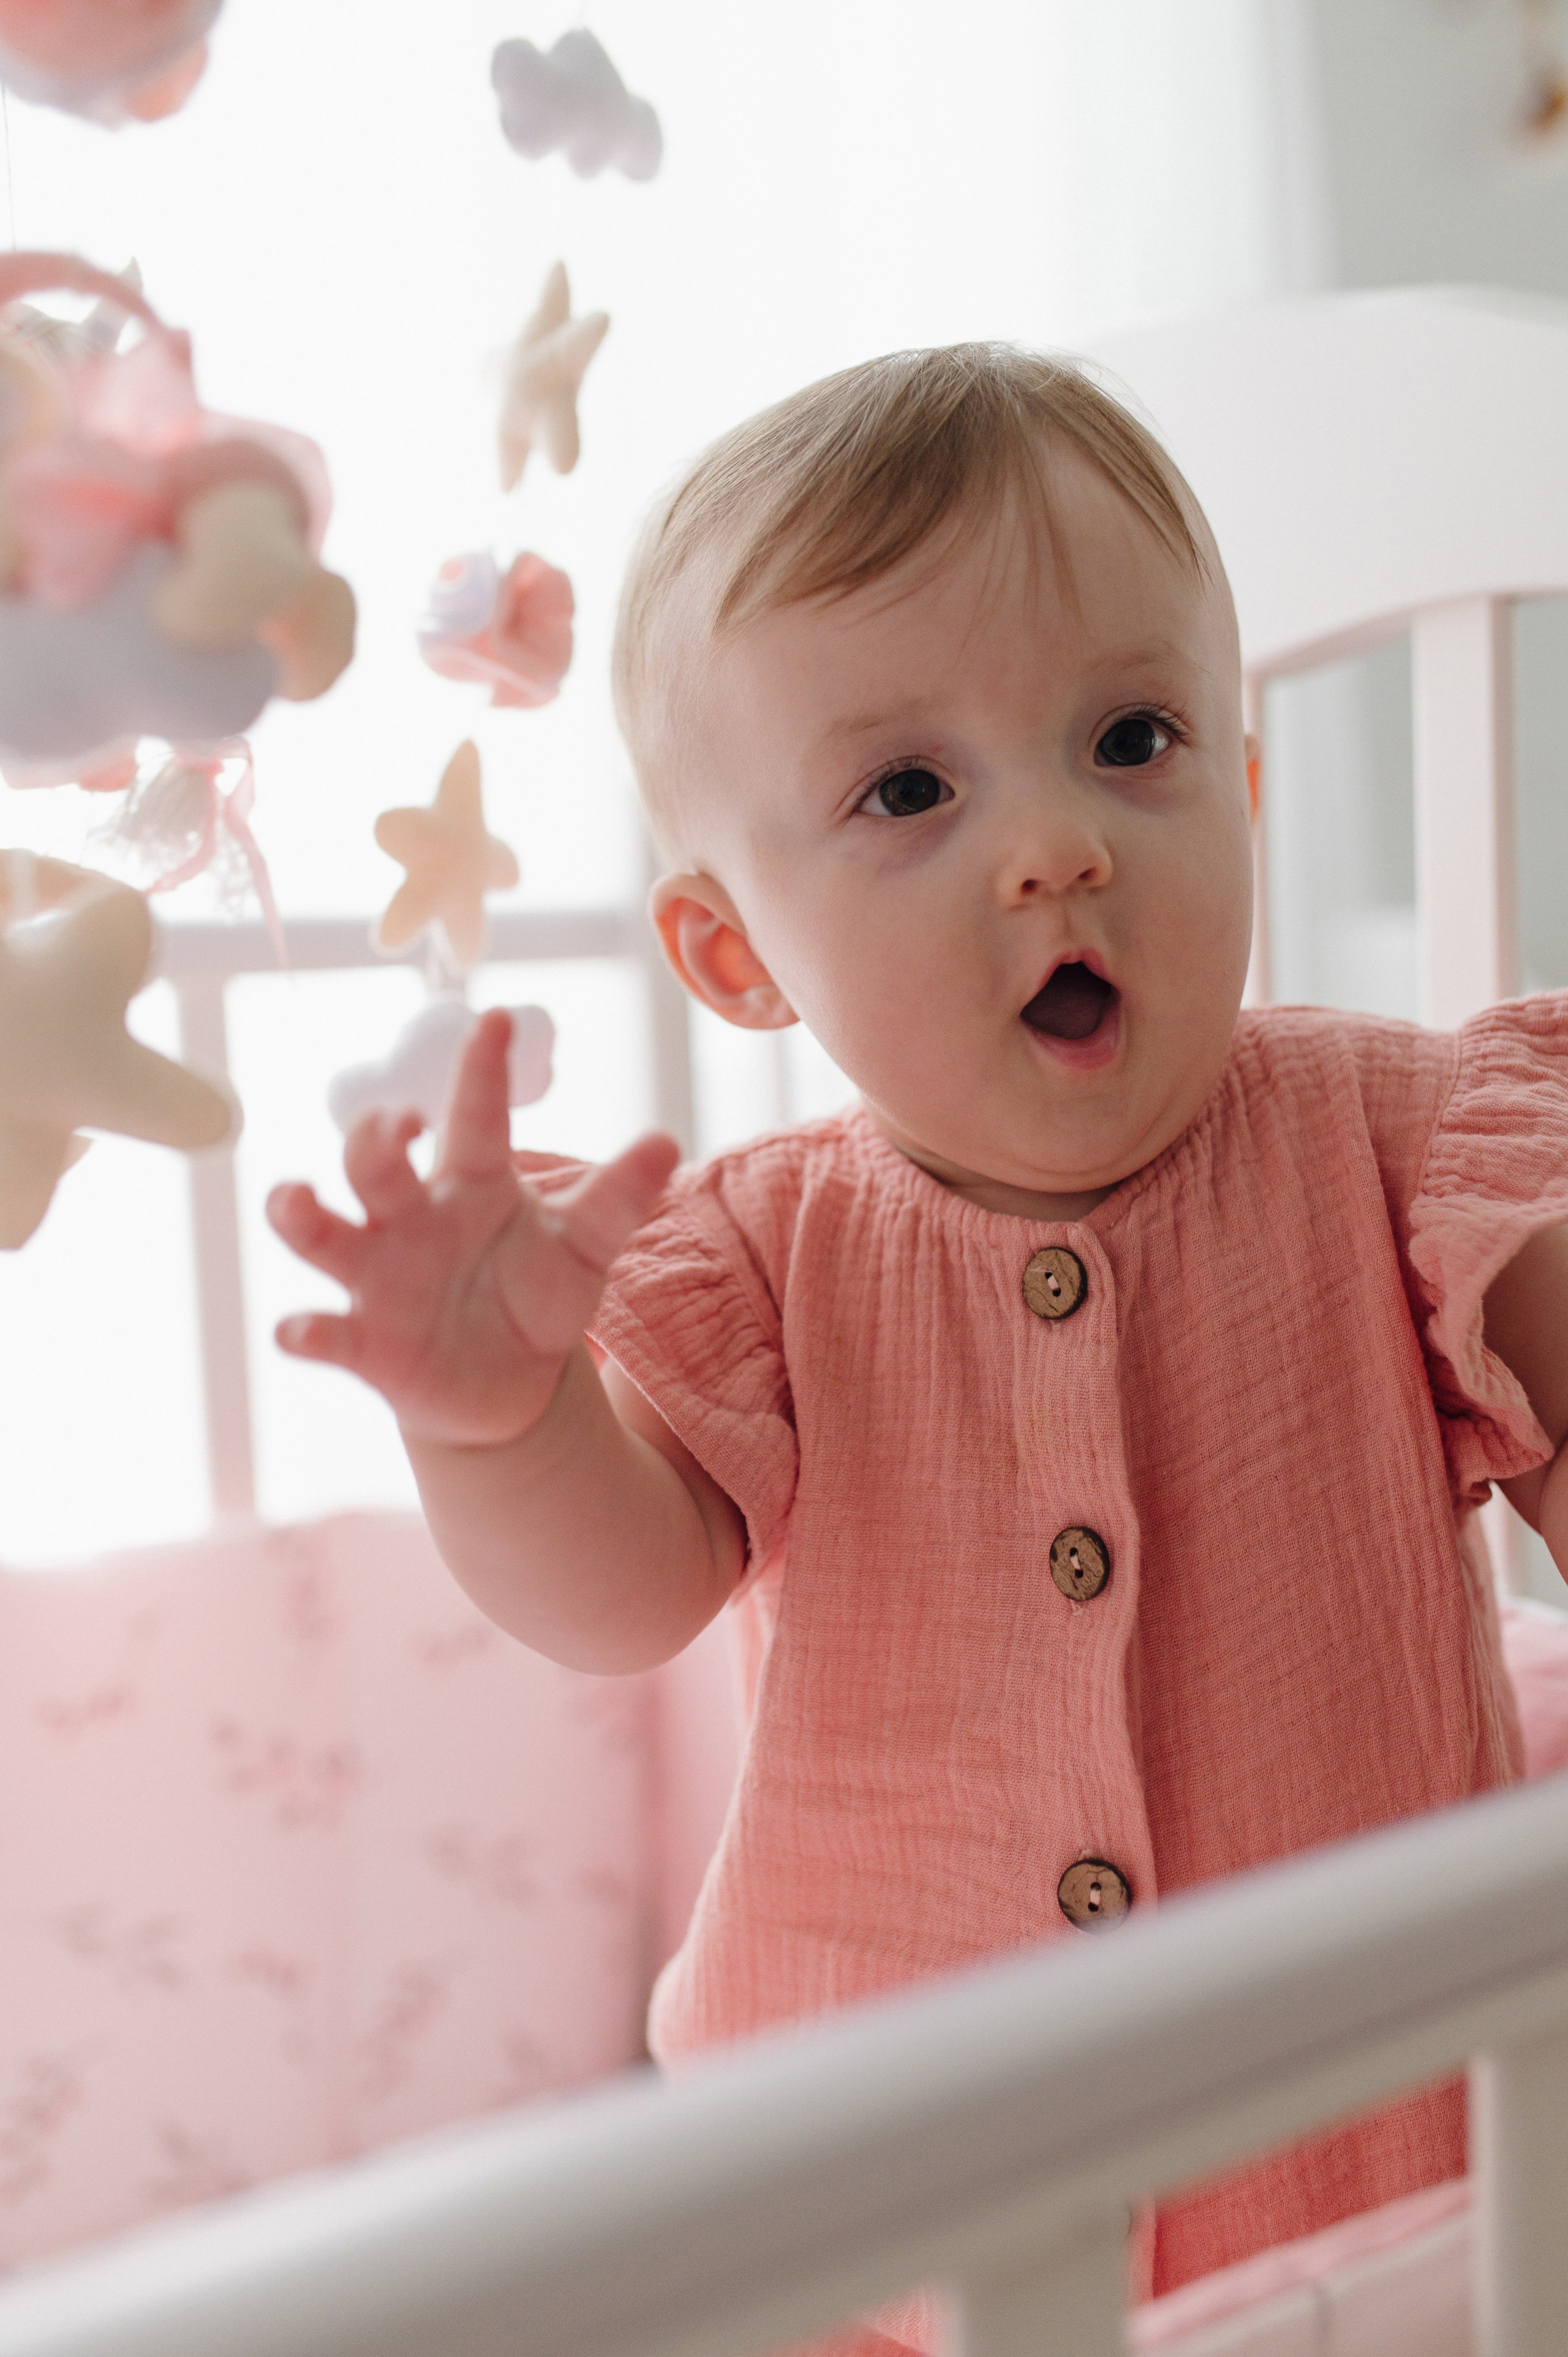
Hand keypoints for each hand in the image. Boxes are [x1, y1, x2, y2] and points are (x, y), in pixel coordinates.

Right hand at [266, 1008, 678, 1448]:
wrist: (510, 1382)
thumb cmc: (537, 1292)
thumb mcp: (585, 1246)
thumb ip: (617, 1198)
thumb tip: (665, 1142)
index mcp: (471, 1183)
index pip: (475, 1118)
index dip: (483, 1071)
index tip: (495, 1019)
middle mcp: (410, 1218)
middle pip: (375, 1163)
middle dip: (374, 1138)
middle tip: (400, 1124)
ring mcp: (377, 1276)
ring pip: (319, 1233)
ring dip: (298, 1214)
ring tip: (295, 1198)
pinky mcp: (363, 1342)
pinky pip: (324, 1330)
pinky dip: (306, 1331)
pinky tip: (298, 1331)